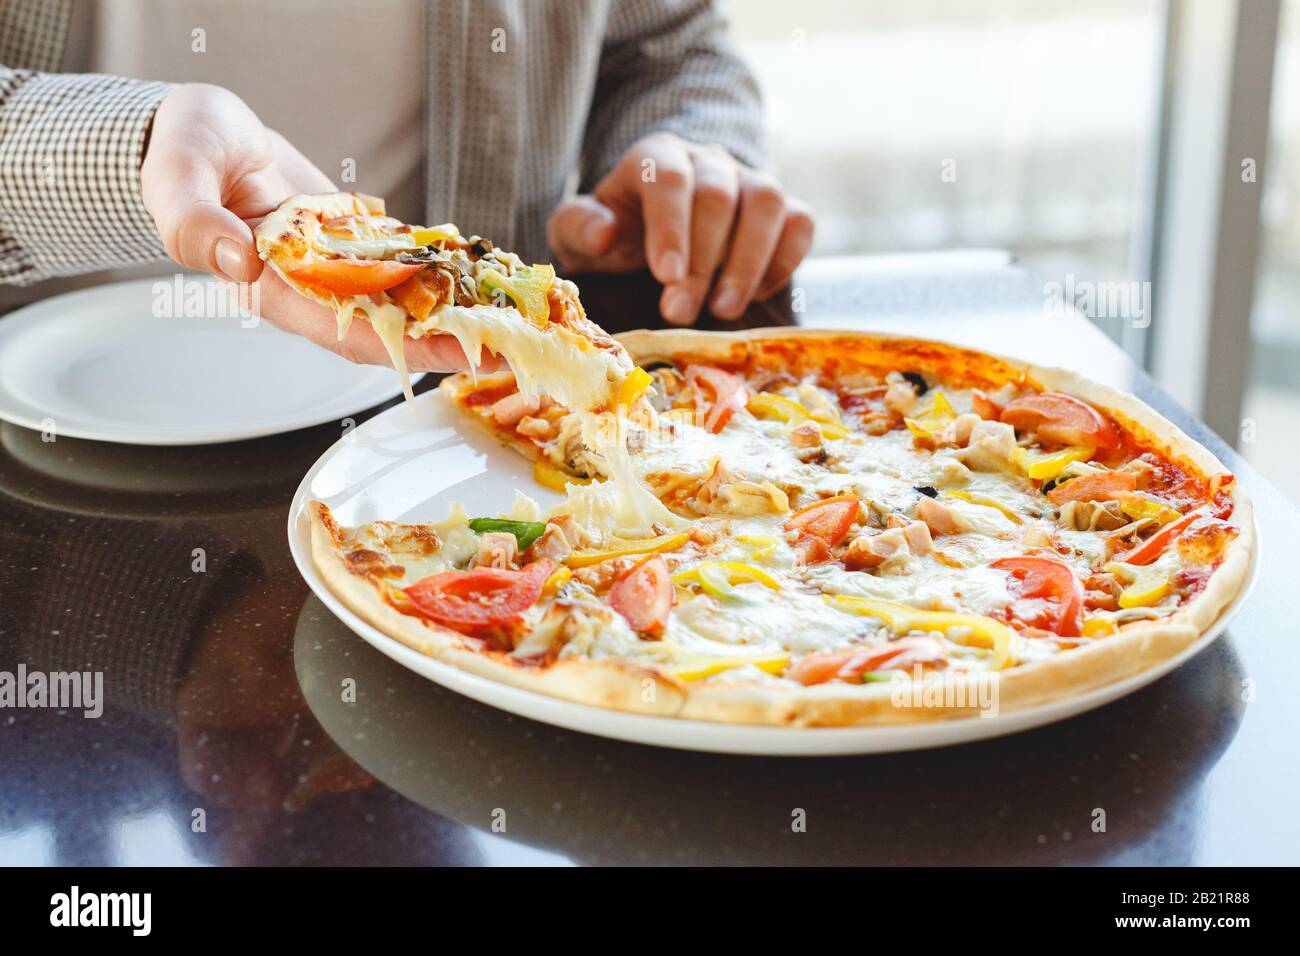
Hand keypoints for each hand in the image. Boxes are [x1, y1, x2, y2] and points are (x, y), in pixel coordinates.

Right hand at [142, 83, 480, 371]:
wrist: (204, 135)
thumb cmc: (185, 153)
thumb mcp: (177, 178)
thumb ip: (192, 220)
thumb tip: (235, 258)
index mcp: (271, 289)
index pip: (343, 330)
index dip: (401, 346)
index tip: (455, 354)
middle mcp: (313, 289)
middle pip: (389, 328)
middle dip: (447, 342)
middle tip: (508, 349)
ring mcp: (340, 268)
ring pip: (406, 300)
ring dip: (456, 314)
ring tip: (513, 323)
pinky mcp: (359, 243)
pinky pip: (409, 263)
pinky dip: (446, 272)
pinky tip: (489, 277)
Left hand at [547, 132, 813, 325]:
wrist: (651, 235)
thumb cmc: (614, 235)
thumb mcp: (578, 234)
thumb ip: (579, 228)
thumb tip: (604, 234)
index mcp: (655, 157)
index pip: (669, 178)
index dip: (671, 227)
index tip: (666, 276)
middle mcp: (707, 161)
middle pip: (718, 196)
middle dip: (702, 260)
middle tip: (680, 312)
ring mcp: (749, 181)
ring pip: (766, 201)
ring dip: (748, 262)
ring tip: (722, 309)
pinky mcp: (783, 208)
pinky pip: (800, 222)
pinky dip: (783, 261)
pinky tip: (754, 295)